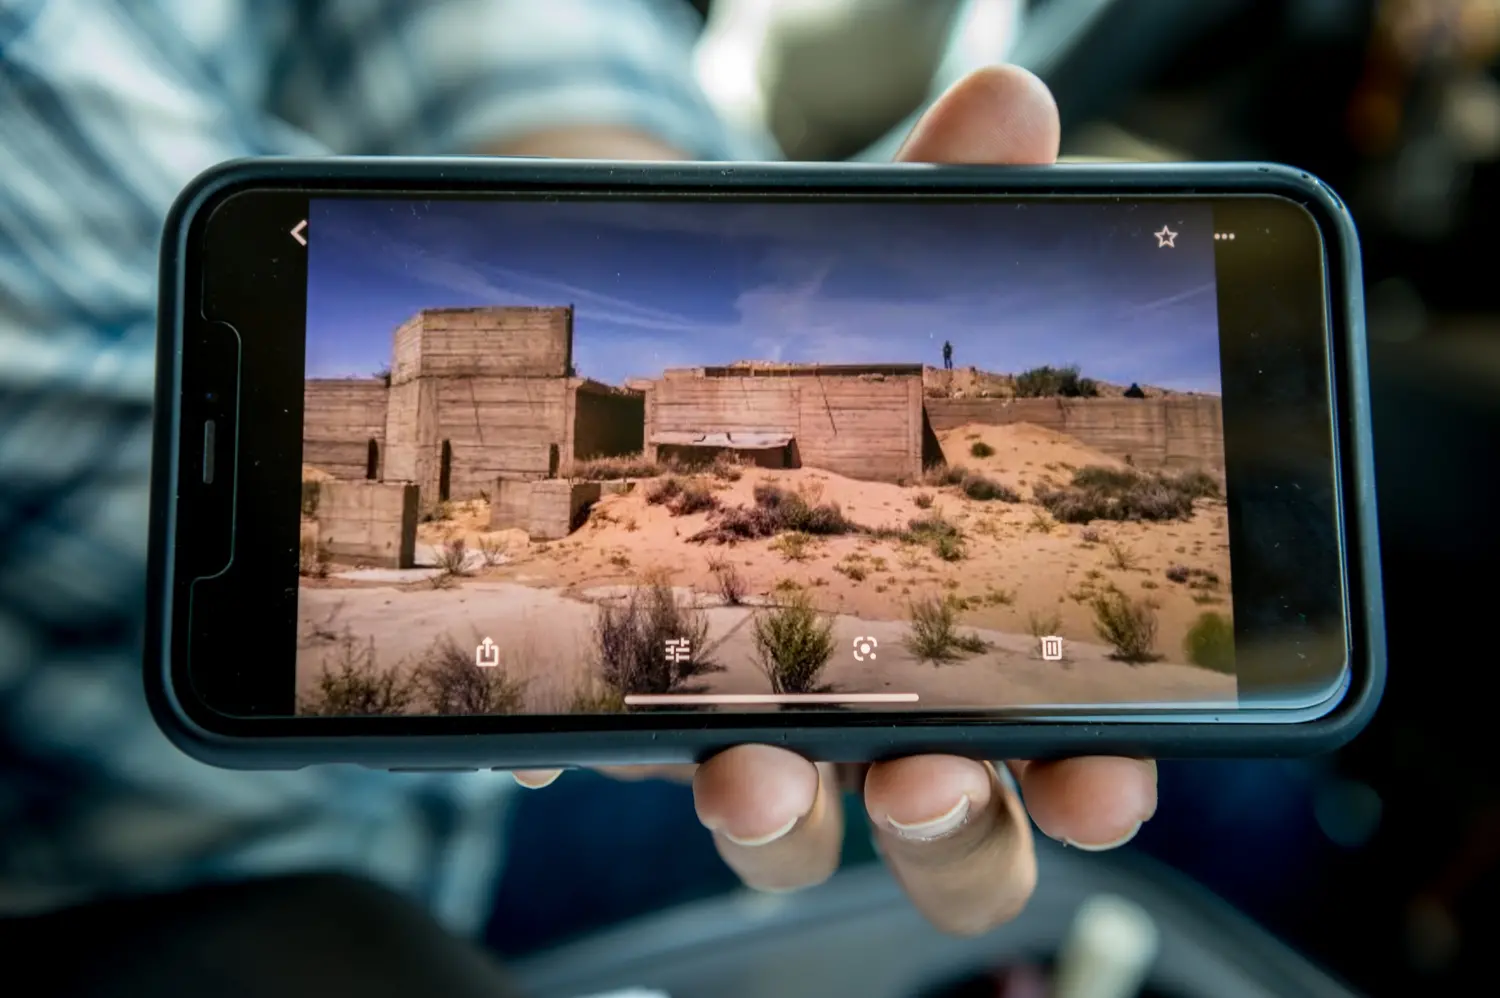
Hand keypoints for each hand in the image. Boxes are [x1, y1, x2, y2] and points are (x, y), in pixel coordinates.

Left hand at [514, 66, 1157, 936]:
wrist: (633, 352)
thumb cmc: (784, 339)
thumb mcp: (854, 274)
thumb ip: (940, 205)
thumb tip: (1013, 103)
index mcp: (953, 621)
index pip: (1054, 743)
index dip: (1090, 776)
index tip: (1097, 773)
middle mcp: (861, 692)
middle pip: (938, 831)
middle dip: (946, 828)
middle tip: (922, 780)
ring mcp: (737, 704)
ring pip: (784, 828)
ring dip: (776, 816)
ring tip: (741, 769)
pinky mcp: (614, 695)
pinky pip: (600, 759)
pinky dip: (578, 748)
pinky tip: (552, 722)